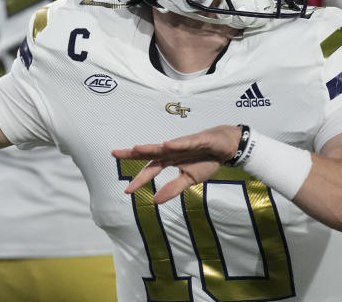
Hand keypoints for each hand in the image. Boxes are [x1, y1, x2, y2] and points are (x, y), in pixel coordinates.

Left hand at [112, 125, 242, 203]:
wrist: (227, 147)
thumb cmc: (206, 160)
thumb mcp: (189, 179)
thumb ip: (173, 189)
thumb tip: (155, 201)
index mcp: (169, 160)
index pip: (150, 170)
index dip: (139, 179)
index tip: (127, 191)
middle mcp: (172, 150)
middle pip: (150, 153)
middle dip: (133, 153)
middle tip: (114, 154)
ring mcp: (183, 144)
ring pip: (164, 146)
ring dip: (150, 147)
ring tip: (136, 148)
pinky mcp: (197, 140)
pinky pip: (185, 143)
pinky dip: (176, 144)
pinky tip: (166, 145)